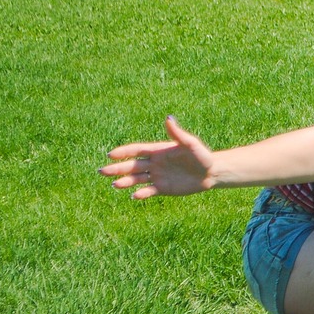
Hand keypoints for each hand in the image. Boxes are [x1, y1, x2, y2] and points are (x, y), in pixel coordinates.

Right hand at [100, 116, 214, 199]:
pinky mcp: (164, 188)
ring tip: (115, 185)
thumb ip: (177, 133)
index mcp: (159, 151)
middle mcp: (155, 163)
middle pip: (132, 166)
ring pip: (137, 179)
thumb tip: (168, 118)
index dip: (124, 152)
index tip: (110, 154)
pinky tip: (134, 195)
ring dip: (126, 182)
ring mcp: (158, 176)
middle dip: (117, 168)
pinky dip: (141, 193)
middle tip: (102, 171)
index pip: (137, 151)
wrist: (212, 173)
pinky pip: (149, 191)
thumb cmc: (202, 156)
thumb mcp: (190, 144)